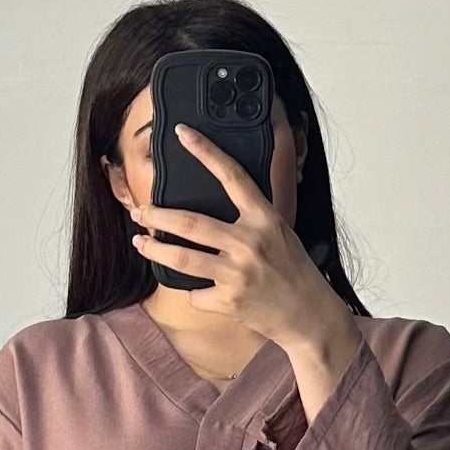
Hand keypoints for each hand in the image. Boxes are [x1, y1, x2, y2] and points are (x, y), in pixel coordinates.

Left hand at [128, 124, 348, 357]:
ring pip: (183, 258)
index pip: (231, 176)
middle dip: (158, 215)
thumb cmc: (293, 272)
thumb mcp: (279, 233)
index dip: (205, 151)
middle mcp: (249, 242)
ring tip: (140, 243)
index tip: (183, 133)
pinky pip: (197, 294)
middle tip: (140, 211)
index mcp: (263, 218)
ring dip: (155, 250)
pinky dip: (195, 294)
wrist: (309, 316)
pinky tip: (202, 293)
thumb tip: (216, 207)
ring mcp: (237, 272)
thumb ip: (251, 218)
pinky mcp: (230, 300)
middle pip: (191, 222)